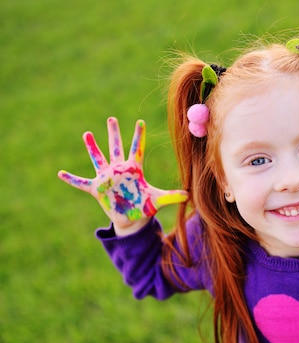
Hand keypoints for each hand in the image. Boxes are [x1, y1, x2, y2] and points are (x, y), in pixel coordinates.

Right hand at [58, 117, 187, 228]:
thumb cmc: (145, 207)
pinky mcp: (97, 189)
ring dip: (92, 148)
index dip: (139, 136)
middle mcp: (119, 170)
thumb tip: (189, 196)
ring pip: (98, 159)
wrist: (132, 219)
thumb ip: (172, 197)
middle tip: (111, 118)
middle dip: (114, 134)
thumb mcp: (158, 201)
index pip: (137, 149)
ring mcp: (107, 178)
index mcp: (134, 170)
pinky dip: (71, 179)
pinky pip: (81, 183)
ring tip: (87, 134)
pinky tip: (60, 173)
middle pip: (116, 148)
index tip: (140, 121)